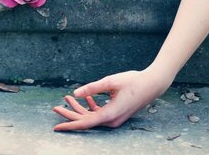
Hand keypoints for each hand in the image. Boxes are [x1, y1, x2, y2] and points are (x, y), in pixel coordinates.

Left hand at [52, 68, 170, 130]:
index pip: (85, 123)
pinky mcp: (117, 114)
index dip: (69, 124)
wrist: (153, 84)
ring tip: (67, 97)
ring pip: (92, 116)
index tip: (56, 127)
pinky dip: (91, 106)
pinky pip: (99, 114)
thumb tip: (76, 92)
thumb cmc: (133, 81)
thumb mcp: (110, 82)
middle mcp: (112, 120)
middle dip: (70, 113)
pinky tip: (85, 98)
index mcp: (110, 114)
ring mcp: (115, 119)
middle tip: (55, 106)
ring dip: (80, 108)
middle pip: (86, 120)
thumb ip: (92, 88)